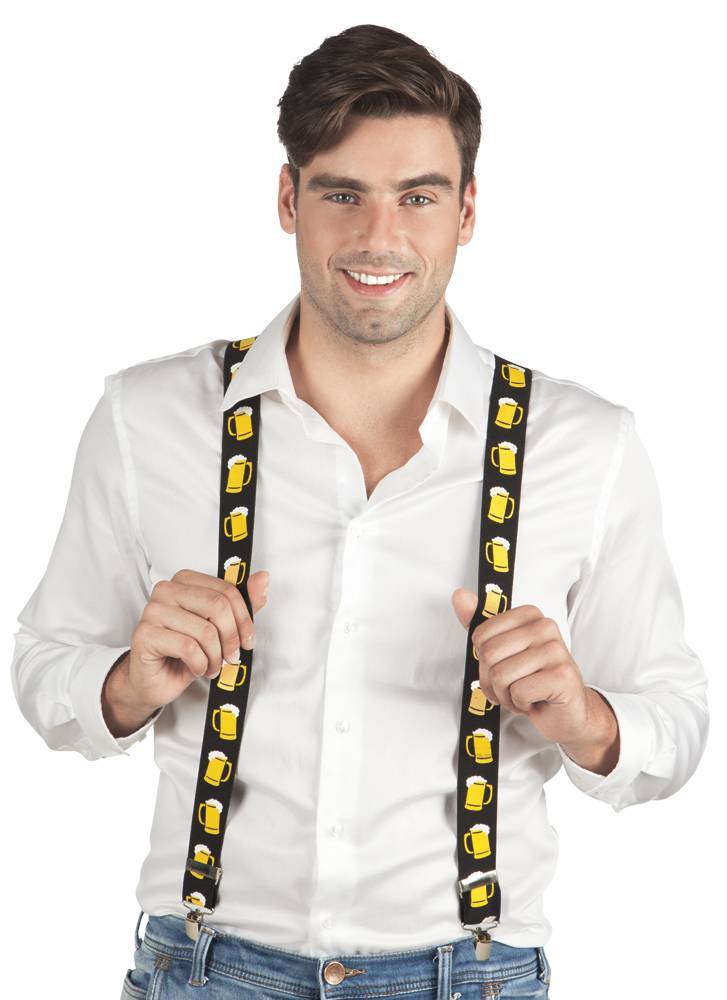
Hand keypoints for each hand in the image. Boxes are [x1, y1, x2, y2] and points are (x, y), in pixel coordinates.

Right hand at [121, 568, 268, 713]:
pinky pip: (189, 648)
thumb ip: (240, 603)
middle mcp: (166, 590)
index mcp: (185, 581)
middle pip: (217, 605)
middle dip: (231, 637)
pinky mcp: (145, 634)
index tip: (248, 639)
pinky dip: (201, 665)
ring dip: (215, 656)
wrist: (155, 680)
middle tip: (231, 657)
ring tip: (212, 666)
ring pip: (205, 630)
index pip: (226, 591)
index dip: (244, 618)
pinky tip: (198, 668)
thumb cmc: (186, 652)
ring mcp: (153, 611)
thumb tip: (262, 578)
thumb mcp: (220, 627)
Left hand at [451, 591, 617, 761]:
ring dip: (506, 695)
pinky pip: (519, 692)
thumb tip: (460, 596)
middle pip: (489, 655)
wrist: (564, 712)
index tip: (504, 665)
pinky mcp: (562, 676)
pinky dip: (520, 704)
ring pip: (501, 676)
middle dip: (493, 681)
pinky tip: (536, 701)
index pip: (481, 635)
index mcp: (529, 615)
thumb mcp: (502, 651)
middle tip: (512, 685)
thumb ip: (479, 624)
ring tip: (524, 694)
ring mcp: (556, 650)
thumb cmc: (532, 680)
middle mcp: (545, 627)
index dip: (484, 660)